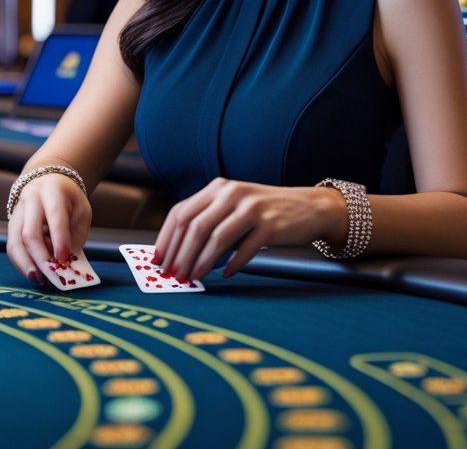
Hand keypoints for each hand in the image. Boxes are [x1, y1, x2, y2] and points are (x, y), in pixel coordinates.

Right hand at [6, 173, 91, 286]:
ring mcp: (17, 212)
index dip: (59, 239)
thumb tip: (65, 266)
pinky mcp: (11, 225)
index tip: (64, 259)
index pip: (54, 216)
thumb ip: (74, 237)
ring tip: (39, 279)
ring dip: (26, 264)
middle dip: (40, 258)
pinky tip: (33, 273)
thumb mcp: (80, 213)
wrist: (49, 182)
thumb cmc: (69, 201)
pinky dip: (22, 263)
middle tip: (51, 276)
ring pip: (15, 242)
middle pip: (29, 232)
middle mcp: (30, 199)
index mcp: (52, 191)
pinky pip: (12, 247)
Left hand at [153, 178, 347, 281]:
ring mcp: (252, 208)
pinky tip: (224, 274)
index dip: (167, 239)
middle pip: (195, 227)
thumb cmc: (265, 211)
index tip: (158, 261)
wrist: (308, 207)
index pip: (181, 212)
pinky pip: (244, 249)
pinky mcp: (270, 224)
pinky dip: (230, 264)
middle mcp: (232, 193)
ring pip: (216, 239)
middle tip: (174, 276)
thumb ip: (209, 221)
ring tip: (193, 278)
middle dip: (180, 255)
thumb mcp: (234, 207)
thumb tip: (178, 254)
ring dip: (200, 263)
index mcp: (218, 188)